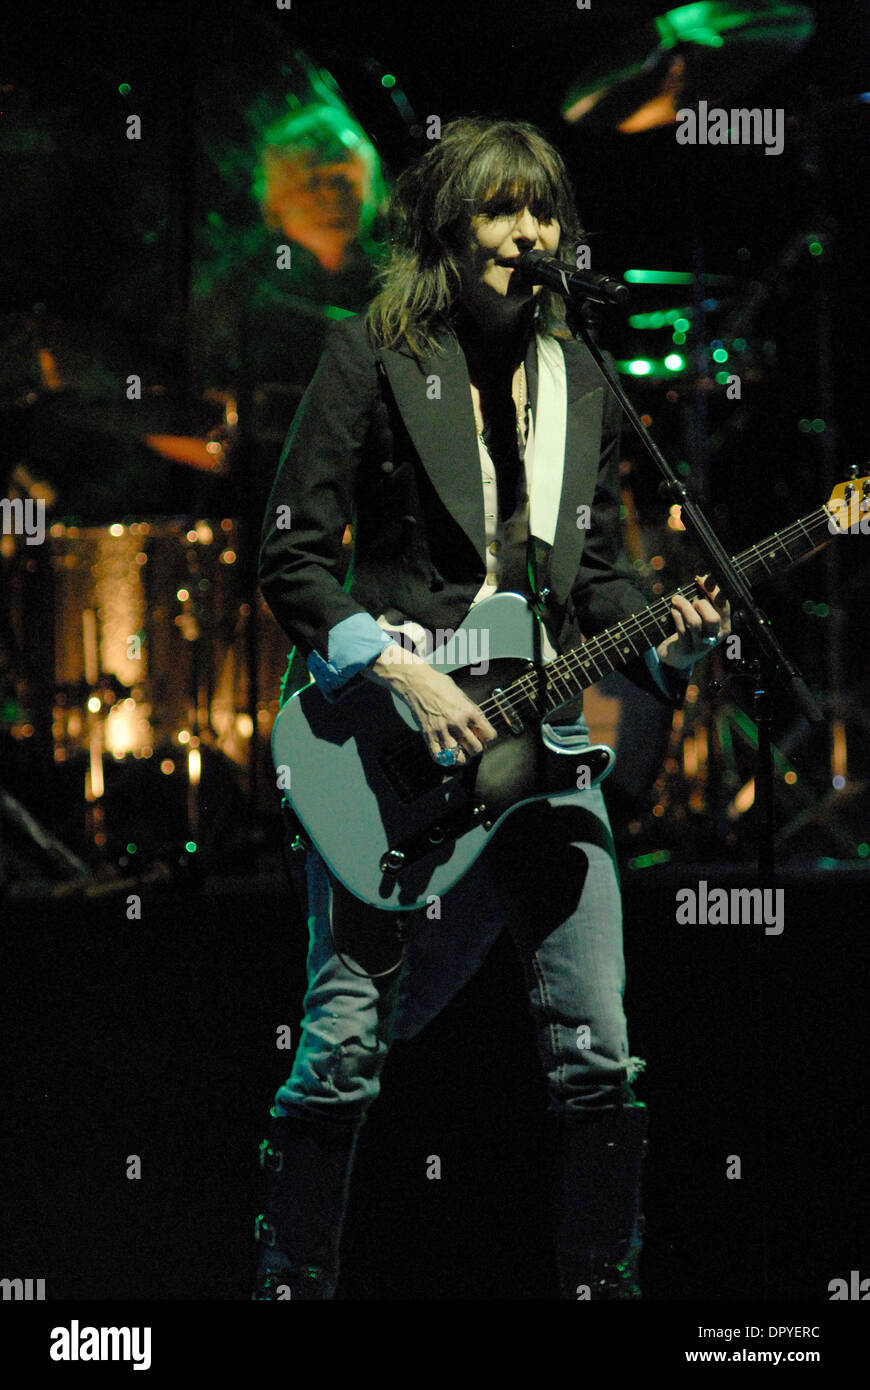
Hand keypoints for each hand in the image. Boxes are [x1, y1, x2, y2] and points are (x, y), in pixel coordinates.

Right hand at [366, 644, 497, 763]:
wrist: (418, 683)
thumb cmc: (439, 685)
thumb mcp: (462, 695)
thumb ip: (471, 711)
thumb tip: (479, 725)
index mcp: (469, 711)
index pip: (489, 734)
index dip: (488, 737)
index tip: (484, 737)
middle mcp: (458, 723)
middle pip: (476, 748)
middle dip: (476, 749)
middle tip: (473, 746)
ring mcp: (443, 730)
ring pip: (458, 757)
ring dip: (462, 758)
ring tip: (462, 755)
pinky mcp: (429, 735)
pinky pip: (438, 756)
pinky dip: (444, 760)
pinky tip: (447, 756)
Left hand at [656, 574, 730, 670]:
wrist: (678, 656)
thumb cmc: (691, 630)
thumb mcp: (702, 616)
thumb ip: (705, 600)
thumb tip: (703, 577)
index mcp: (724, 627)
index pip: (724, 606)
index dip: (714, 591)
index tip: (702, 578)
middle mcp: (715, 637)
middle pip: (713, 618)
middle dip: (700, 604)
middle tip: (691, 599)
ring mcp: (700, 645)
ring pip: (695, 623)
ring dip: (684, 607)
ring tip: (677, 600)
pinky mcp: (686, 648)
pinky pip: (681, 629)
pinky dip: (676, 615)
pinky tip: (673, 609)